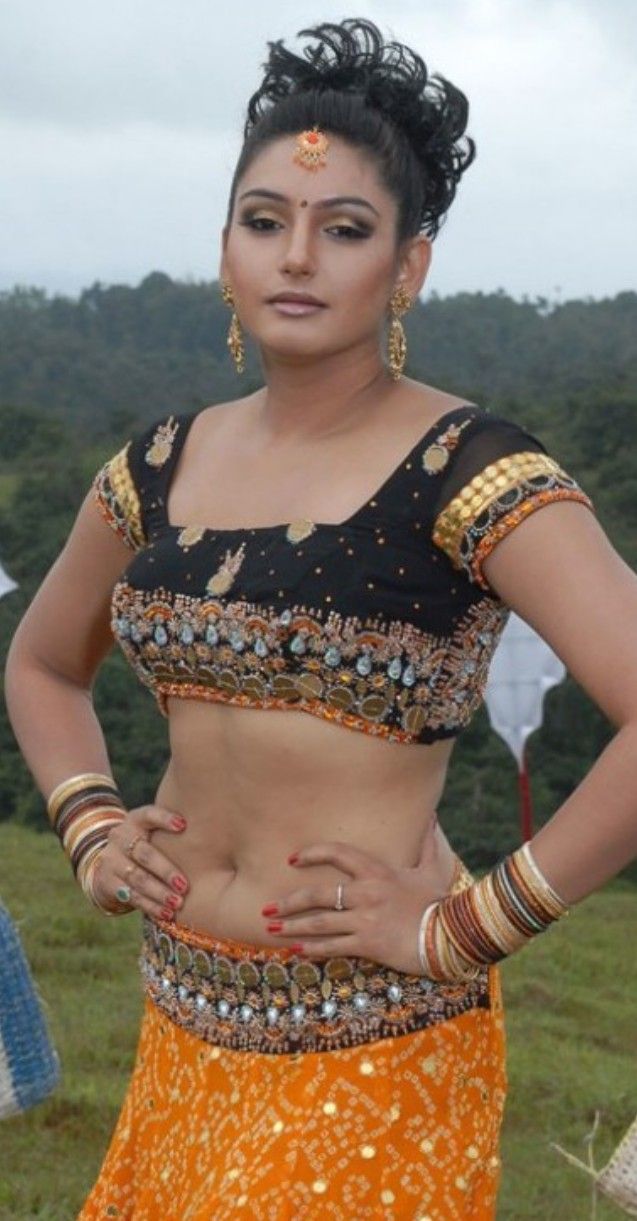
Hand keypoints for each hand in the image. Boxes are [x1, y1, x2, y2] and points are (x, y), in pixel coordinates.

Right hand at [91, 804, 188, 920]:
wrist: (111, 863)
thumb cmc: (149, 846)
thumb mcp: (155, 833)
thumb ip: (176, 833)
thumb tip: (217, 836)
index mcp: (135, 820)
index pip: (148, 814)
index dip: (164, 819)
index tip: (183, 825)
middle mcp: (120, 837)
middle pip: (144, 854)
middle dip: (165, 870)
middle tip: (184, 885)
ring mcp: (111, 859)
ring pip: (137, 878)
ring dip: (159, 893)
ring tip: (177, 902)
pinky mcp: (107, 881)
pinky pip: (131, 896)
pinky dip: (150, 906)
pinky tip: (166, 913)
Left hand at [261, 828, 457, 974]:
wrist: (451, 935)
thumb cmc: (440, 902)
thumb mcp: (433, 869)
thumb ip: (428, 843)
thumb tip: (433, 818)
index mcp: (378, 871)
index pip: (337, 853)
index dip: (312, 853)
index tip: (292, 859)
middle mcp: (367, 892)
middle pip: (318, 893)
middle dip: (289, 901)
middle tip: (268, 907)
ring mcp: (365, 918)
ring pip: (319, 922)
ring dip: (293, 927)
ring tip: (272, 929)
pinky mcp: (368, 943)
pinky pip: (333, 946)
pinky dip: (312, 949)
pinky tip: (296, 951)